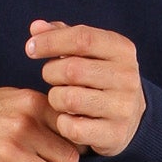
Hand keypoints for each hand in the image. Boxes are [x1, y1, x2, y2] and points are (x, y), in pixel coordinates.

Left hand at [26, 20, 145, 156]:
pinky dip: (62, 123)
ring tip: (60, 98)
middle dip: (51, 72)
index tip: (30, 48)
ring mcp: (123, 107)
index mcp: (122, 50)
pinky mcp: (114, 134)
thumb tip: (36, 27)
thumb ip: (62, 36)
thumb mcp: (88, 52)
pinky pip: (72, 127)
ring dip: (55, 98)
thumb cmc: (99, 77)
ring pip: (69, 99)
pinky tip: (67, 118)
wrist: (130, 118)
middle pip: (72, 69)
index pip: (82, 38)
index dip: (51, 41)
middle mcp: (127, 77)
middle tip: (50, 77)